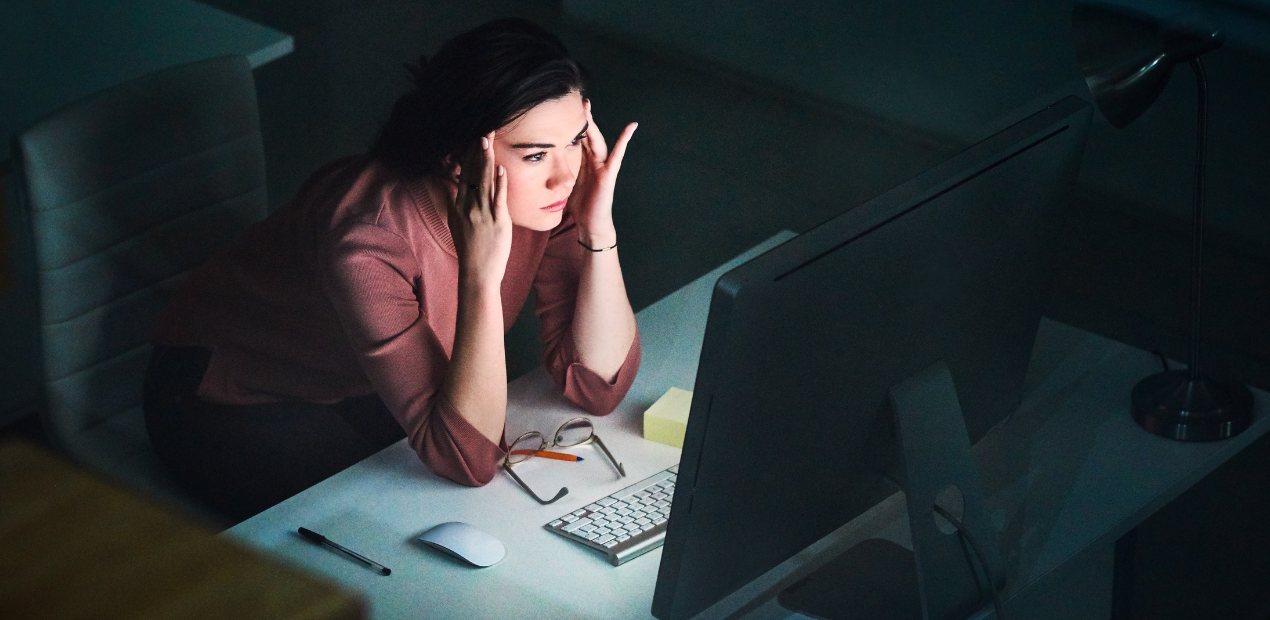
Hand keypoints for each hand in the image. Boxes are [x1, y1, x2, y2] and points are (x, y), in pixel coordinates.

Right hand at [450, 131, 511, 287]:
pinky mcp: (497, 223)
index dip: (468, 156)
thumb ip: (461, 207)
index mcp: (459, 208)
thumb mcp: (460, 226)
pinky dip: (499, 183)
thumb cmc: (472, 252)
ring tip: (487, 141)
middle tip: (482, 130)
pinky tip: (500, 169)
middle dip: (477, 151)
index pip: (464, 176)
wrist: (477, 274)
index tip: (472, 139)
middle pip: (472, 173)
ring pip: (484, 181)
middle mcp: (468, 208)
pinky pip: (498, 199)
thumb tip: (462, 192)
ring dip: (486, 159)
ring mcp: (482, 215)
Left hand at [567, 100, 636, 246]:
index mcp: (581, 163)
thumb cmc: (579, 206)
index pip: (575, 139)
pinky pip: (617, 154)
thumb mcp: (565, 184)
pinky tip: (631, 126)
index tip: (560, 110)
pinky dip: (624, 140)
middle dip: (581, 118)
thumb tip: (542, 165)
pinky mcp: (609, 174)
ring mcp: (602, 166)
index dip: (570, 125)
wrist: (591, 224)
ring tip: (588, 106)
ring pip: (597, 140)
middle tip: (575, 100)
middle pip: (586, 135)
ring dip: (592, 124)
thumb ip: (559, 172)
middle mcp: (592, 161)